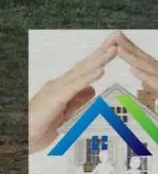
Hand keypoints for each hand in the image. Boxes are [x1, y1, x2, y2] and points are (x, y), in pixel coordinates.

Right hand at [29, 33, 115, 153]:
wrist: (22, 137)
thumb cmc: (40, 126)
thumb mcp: (66, 114)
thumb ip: (78, 101)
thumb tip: (92, 89)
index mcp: (65, 87)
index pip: (86, 68)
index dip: (100, 56)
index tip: (115, 45)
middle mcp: (61, 84)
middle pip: (85, 64)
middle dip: (102, 50)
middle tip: (117, 36)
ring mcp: (57, 89)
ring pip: (81, 71)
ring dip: (99, 59)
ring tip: (113, 48)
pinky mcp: (55, 98)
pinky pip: (74, 86)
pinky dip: (88, 77)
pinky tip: (100, 70)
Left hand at [116, 31, 157, 141]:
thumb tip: (145, 84)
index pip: (150, 66)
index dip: (134, 54)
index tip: (118, 43)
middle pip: (150, 63)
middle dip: (132, 49)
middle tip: (115, 36)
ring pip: (154, 71)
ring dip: (136, 59)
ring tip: (120, 49)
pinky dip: (149, 77)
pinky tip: (136, 71)